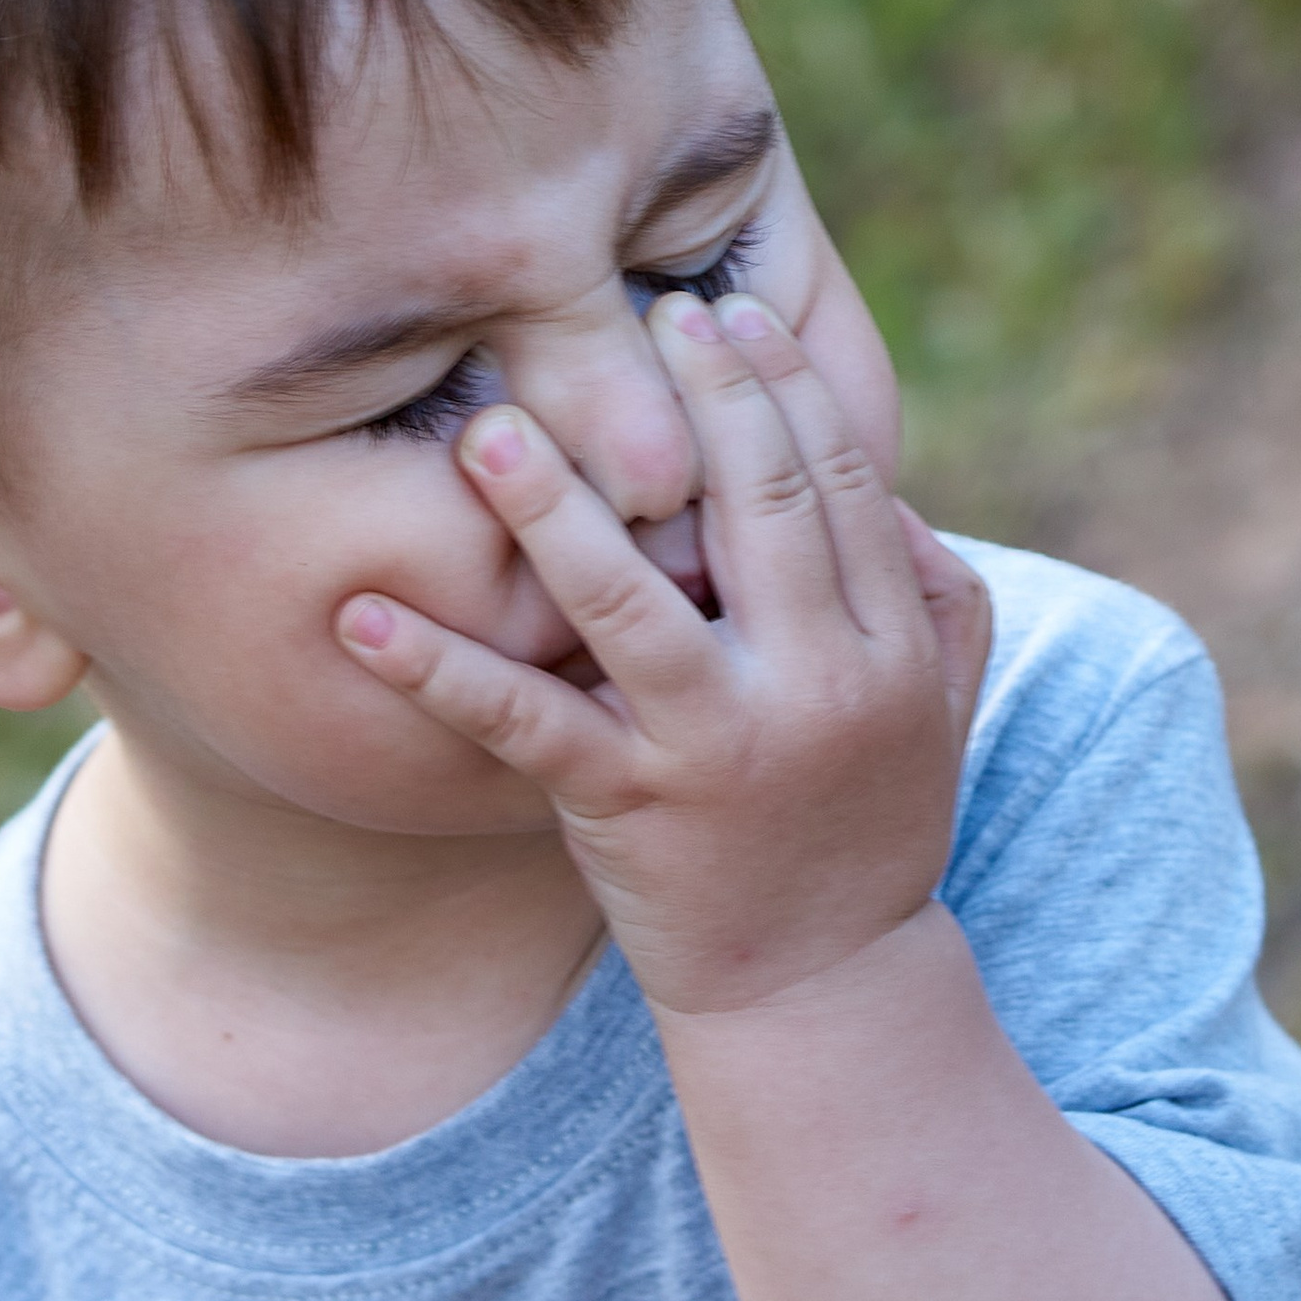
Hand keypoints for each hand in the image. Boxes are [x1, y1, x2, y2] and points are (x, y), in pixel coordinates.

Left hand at [338, 292, 991, 1014]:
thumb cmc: (870, 831)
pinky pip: (522, 722)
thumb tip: (895, 492)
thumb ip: (938, 597)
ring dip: (548, 503)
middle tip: (628, 309)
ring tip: (484, 428)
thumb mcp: (939, 712)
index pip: (838, 479)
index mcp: (886, 645)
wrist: (823, 990)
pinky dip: (436, 668)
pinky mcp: (628, 807)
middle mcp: (812, 682)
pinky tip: (360, 613)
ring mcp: (716, 745)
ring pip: (626, 596)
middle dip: (690, 397)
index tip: (726, 311)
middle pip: (753, 504)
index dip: (781, 385)